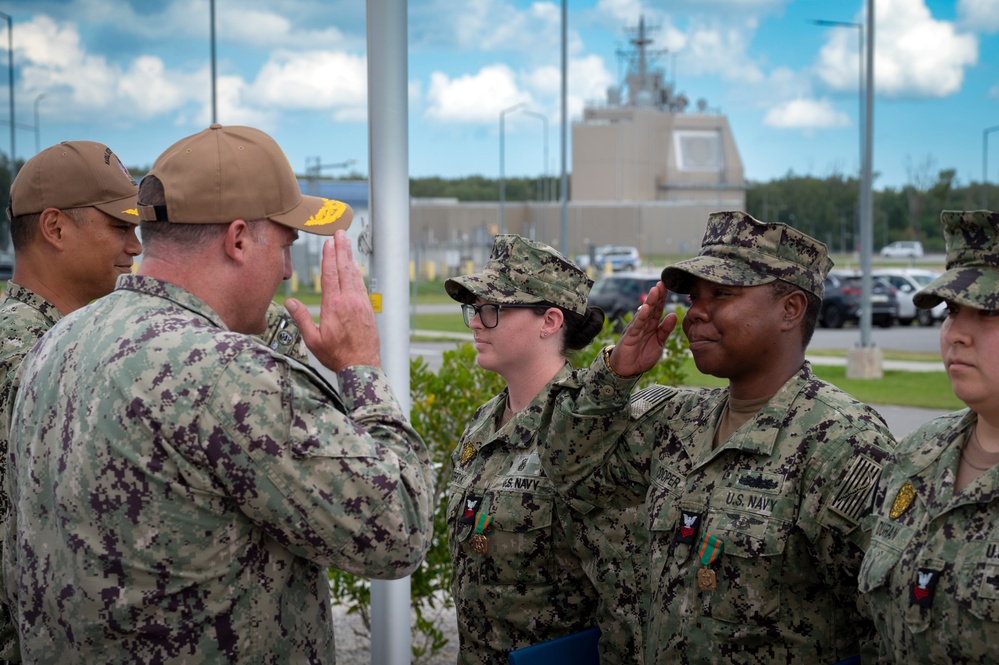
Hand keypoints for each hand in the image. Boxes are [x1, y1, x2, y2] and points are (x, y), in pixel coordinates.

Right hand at [285, 231, 380, 371]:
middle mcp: (349, 301)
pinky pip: (361, 285)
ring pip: (354, 275)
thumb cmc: (336, 356)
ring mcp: (361, 303)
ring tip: (347, 242)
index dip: (329, 256)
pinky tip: (355, 266)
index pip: (331, 275)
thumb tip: (289, 302)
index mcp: (334, 306)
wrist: (362, 366)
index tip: (329, 242)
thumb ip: (302, 319)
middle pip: (344, 269)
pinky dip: (357, 272)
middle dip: (341, 249)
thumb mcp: (313, 340)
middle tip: (339, 232)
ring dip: (350, 257)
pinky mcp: (368, 308)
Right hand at [608, 281, 676, 375]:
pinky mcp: (630, 336)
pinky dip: (640, 317)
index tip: (668, 286)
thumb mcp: (659, 343)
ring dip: (650, 301)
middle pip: (651, 307)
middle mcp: (643, 324)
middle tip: (662, 283)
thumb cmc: (642, 355)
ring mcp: (636, 329)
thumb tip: (673, 314)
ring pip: (644, 313)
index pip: (658, 309)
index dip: (663, 298)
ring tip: (655, 290)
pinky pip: (636, 325)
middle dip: (657, 295)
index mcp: (651, 325)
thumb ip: (665, 330)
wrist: (627, 369)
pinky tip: (644, 308)